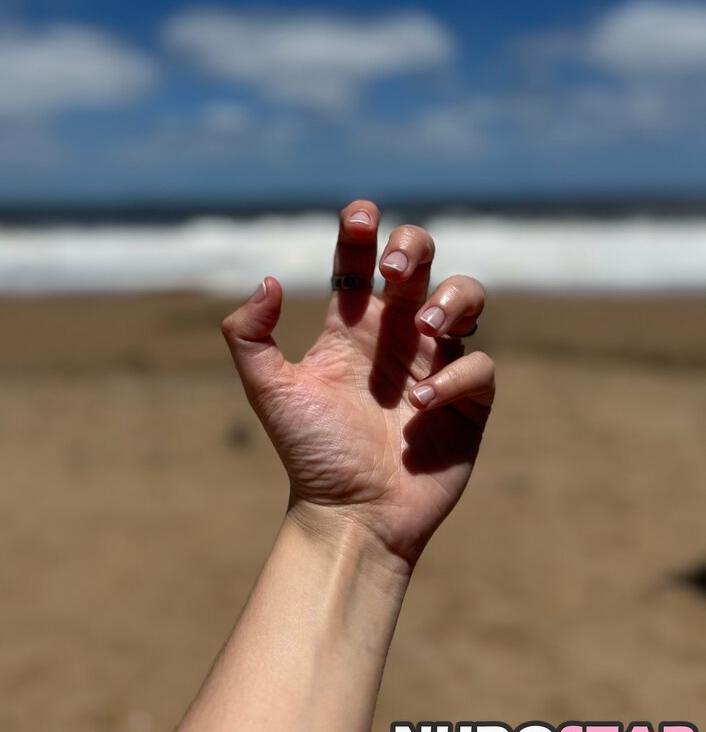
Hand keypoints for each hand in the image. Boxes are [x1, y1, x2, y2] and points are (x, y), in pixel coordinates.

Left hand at [221, 200, 494, 571]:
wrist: (351, 517)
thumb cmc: (310, 454)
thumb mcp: (269, 391)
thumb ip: (250, 335)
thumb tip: (268, 281)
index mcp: (352, 329)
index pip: (359, 264)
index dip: (362, 232)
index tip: (360, 214)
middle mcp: (397, 336)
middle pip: (420, 263)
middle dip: (414, 247)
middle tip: (394, 270)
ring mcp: (435, 364)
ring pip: (466, 297)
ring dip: (452, 299)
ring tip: (426, 329)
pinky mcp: (467, 401)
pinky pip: (481, 367)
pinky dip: (456, 376)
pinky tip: (421, 405)